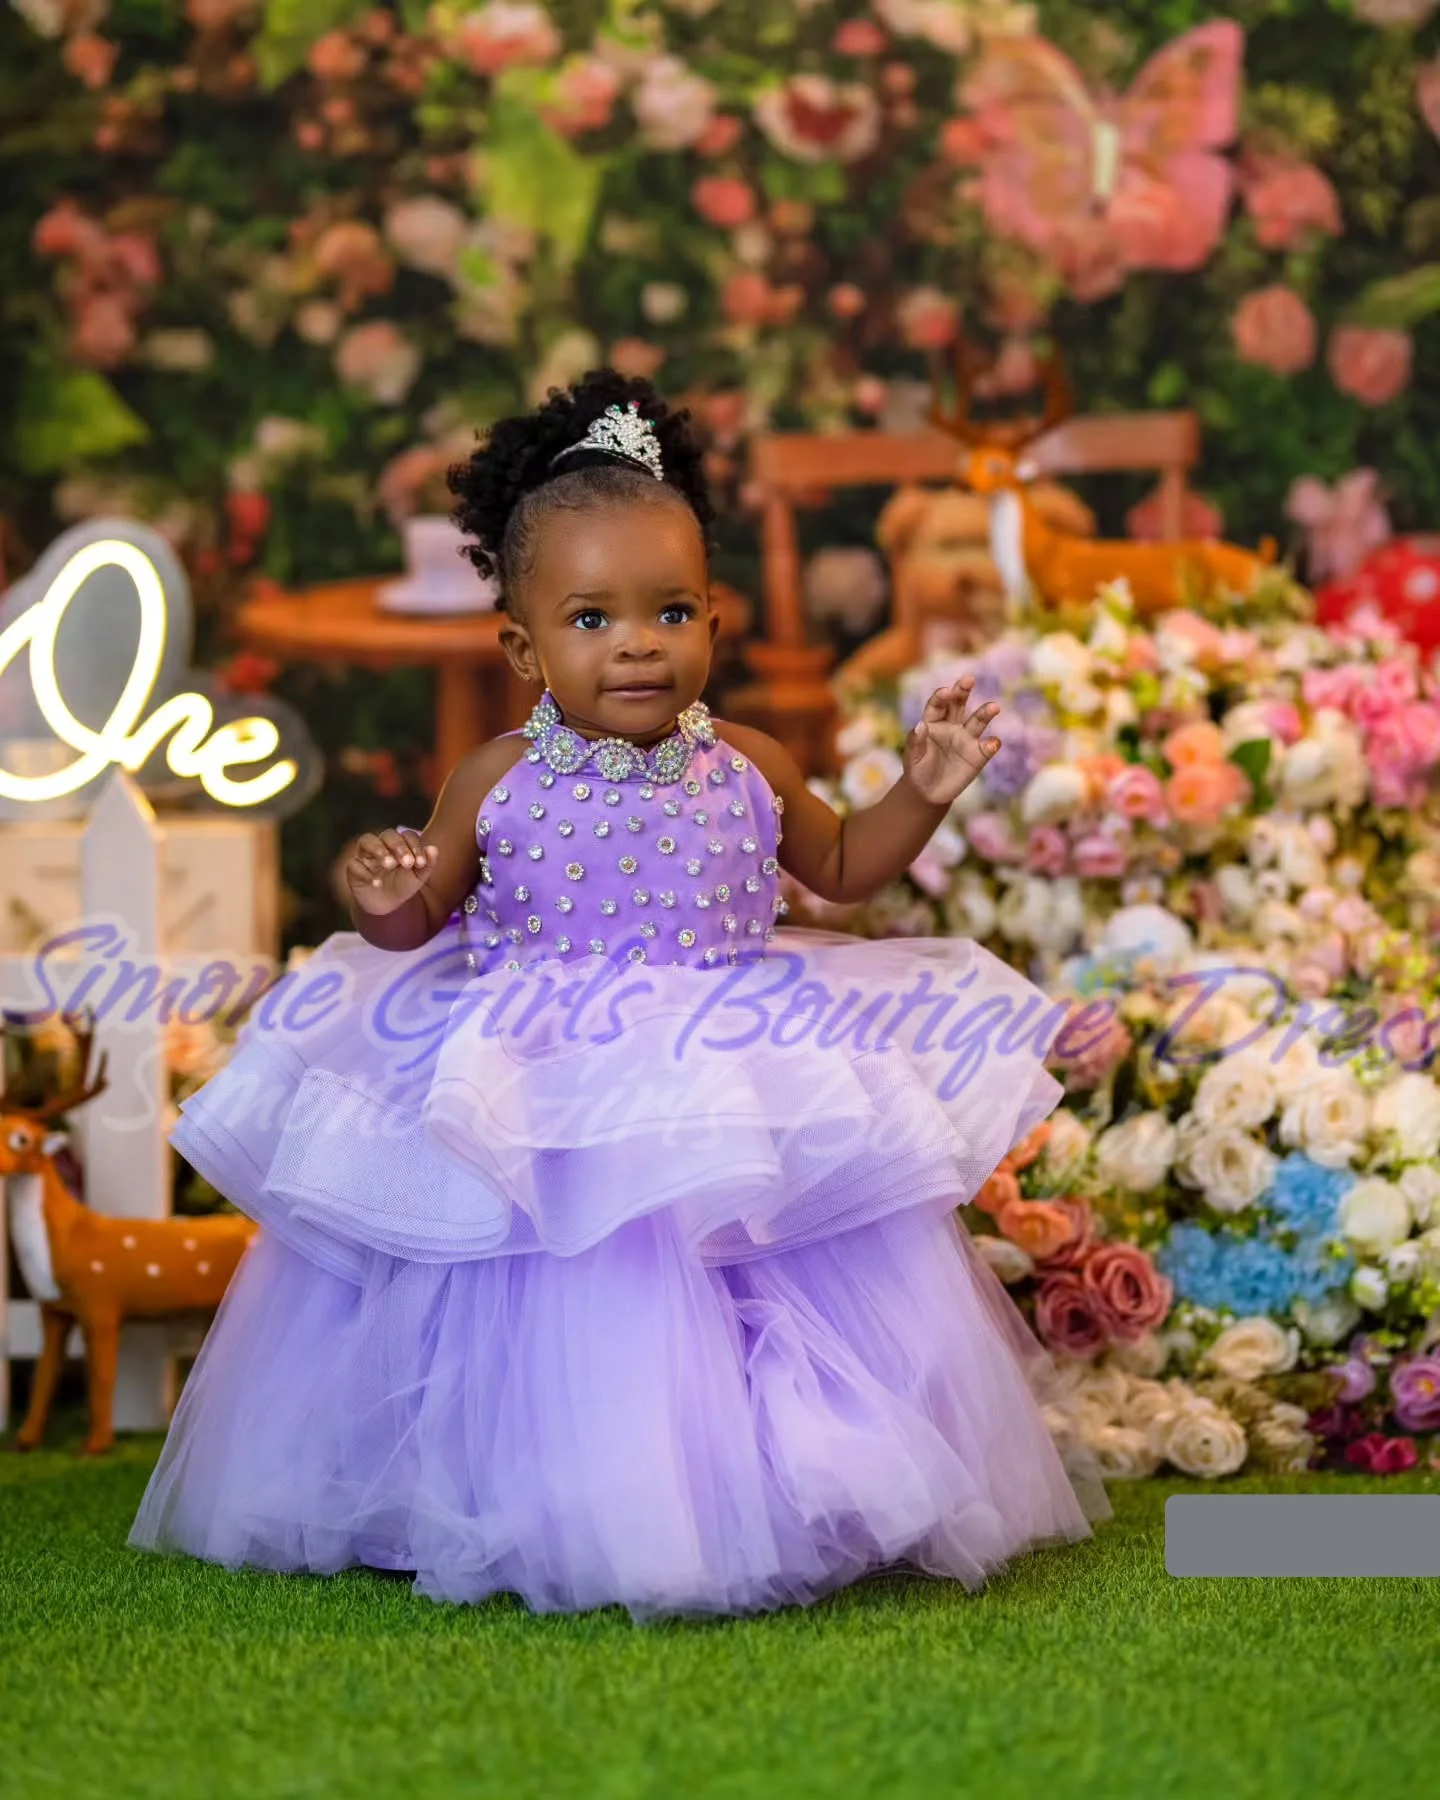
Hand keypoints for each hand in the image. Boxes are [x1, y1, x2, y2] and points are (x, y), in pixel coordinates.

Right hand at [345, 829, 438, 916]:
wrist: (387, 907)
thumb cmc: (403, 885)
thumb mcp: (419, 877)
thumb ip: (428, 863)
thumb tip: (434, 849)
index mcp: (400, 844)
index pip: (407, 835)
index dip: (415, 846)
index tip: (421, 863)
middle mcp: (381, 845)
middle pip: (387, 834)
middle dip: (398, 846)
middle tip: (407, 863)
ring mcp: (365, 855)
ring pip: (366, 841)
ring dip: (379, 850)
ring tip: (389, 864)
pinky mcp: (353, 869)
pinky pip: (354, 865)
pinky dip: (365, 873)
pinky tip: (377, 883)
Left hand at [902, 676, 1000, 807]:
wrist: (928, 792)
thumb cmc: (917, 769)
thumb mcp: (912, 757)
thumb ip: (915, 741)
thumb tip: (920, 725)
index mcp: (933, 722)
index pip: (938, 704)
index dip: (942, 696)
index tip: (947, 692)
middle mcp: (952, 725)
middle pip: (958, 704)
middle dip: (963, 691)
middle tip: (969, 679)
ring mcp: (966, 739)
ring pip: (978, 721)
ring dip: (985, 713)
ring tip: (994, 707)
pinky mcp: (978, 755)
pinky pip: (987, 747)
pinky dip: (992, 744)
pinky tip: (993, 743)